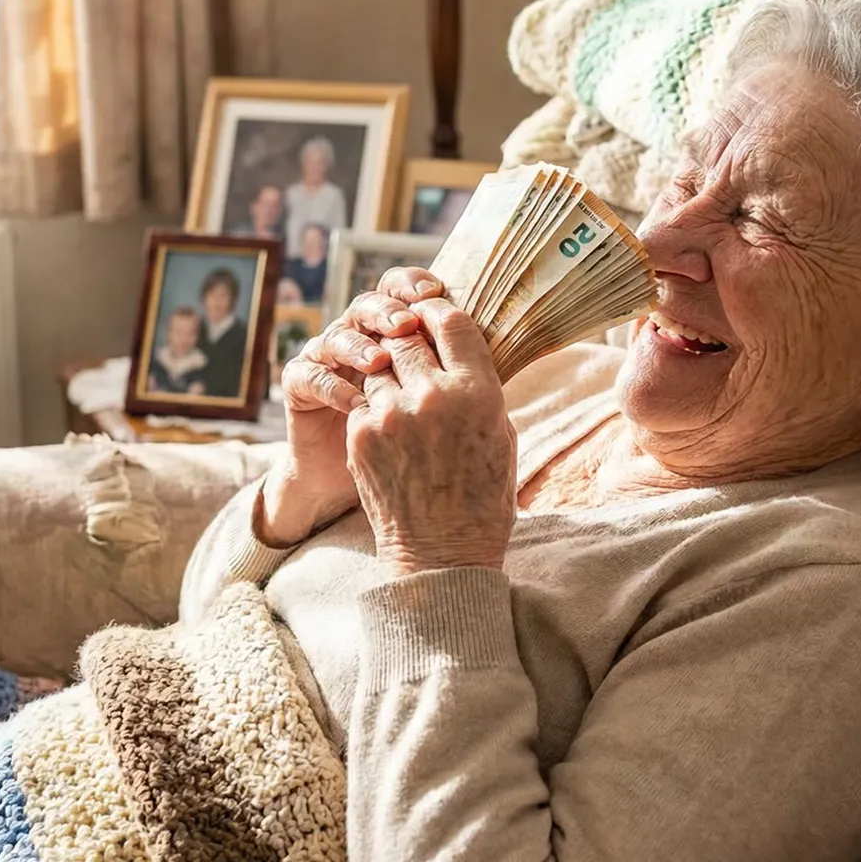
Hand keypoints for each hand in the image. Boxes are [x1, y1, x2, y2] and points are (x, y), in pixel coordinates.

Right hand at [264, 268, 445, 544]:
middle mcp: (365, 340)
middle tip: (405, 324)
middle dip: (389, 311)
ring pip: (338, 334)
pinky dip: (330, 384)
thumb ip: (466, 375)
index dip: (415, 288)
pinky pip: (309, 375)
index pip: (404, 293)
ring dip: (359, 344)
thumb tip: (510, 345)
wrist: (382, 502)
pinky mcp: (302, 390)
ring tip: (379, 361)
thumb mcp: (452, 413)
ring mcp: (330, 361)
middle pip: (371, 306)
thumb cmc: (426, 455)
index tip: (433, 296)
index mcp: (401, 335)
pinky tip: (352, 400)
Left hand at [346, 297, 516, 574]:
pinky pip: (361, 397)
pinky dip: (370, 400)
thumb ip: (478, 388)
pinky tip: (384, 416)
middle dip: (406, 332)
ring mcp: (391, 414)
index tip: (431, 311)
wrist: (441, 551)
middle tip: (406, 334)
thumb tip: (460, 354)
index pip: (450, 321)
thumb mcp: (500, 434)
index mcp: (478, 392)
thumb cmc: (482, 497)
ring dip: (385, 366)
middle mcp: (433, 396)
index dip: (437, 310)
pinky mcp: (360, 434)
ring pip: (377, 363)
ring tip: (396, 381)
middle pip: (408, 334)